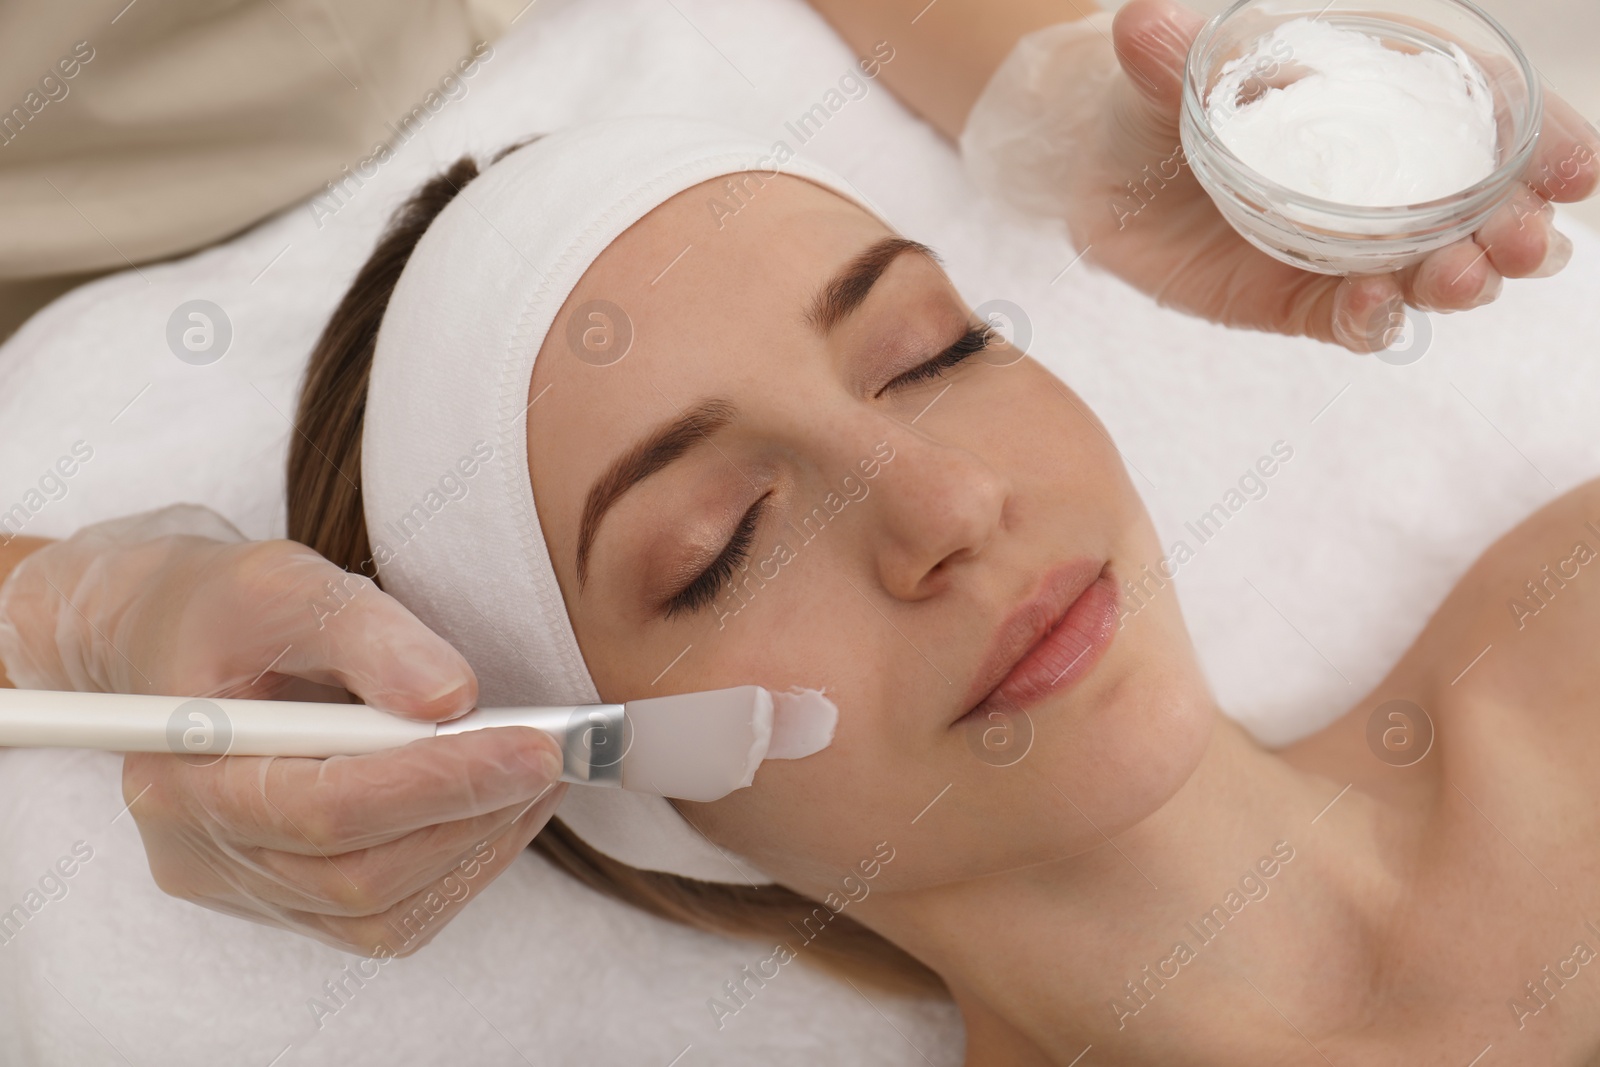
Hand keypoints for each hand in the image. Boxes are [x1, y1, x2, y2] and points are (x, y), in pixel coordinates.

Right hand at [0, 503, 564, 952]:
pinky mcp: (291, 899)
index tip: (534, 744)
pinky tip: (504, 806)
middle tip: (554, 754)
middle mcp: (201, 853)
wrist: (180, 642)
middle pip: (359, 873)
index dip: (440, 782)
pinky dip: (461, 867)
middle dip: (474, 814)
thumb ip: (367, 634)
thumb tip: (452, 698)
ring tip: (539, 774)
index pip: (324, 809)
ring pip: (382, 909)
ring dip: (480, 845)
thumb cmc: (227, 609)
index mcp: (182, 773)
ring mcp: (245, 888)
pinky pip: (388, 916)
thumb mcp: (286, 585)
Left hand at [962, 0, 1599, 352]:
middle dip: (1518, 228)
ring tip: (1462, 278)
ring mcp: (1348, 246)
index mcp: (1385, 102)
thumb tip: (1139, 23)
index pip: (1486, 119)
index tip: (1575, 171)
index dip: (1541, 143)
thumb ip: (1167, 57)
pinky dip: (1372, 320)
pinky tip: (1377, 310)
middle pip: (1482, 208)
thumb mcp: (1167, 73)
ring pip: (1432, 271)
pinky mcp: (1301, 301)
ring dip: (1461, 278)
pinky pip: (1354, 320)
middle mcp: (1385, 180)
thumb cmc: (1158, 102)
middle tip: (1527, 243)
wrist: (1102, 175)